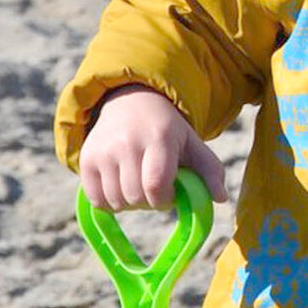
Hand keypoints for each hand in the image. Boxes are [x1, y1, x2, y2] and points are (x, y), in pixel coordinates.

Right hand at [78, 85, 227, 210]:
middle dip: (150, 202)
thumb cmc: (168, 130)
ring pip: (116, 202)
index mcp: (159, 137)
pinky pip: (96, 201)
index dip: (164, 199)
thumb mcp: (193, 143)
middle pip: (136, 197)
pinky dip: (111, 203)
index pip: (156, 184)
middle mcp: (127, 143)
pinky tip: (123, 186)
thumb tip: (221, 198)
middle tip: (156, 188)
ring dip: (131, 204)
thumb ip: (210, 170)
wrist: (132, 104)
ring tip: (139, 184)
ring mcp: (103, 151)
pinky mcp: (86, 160)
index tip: (170, 193)